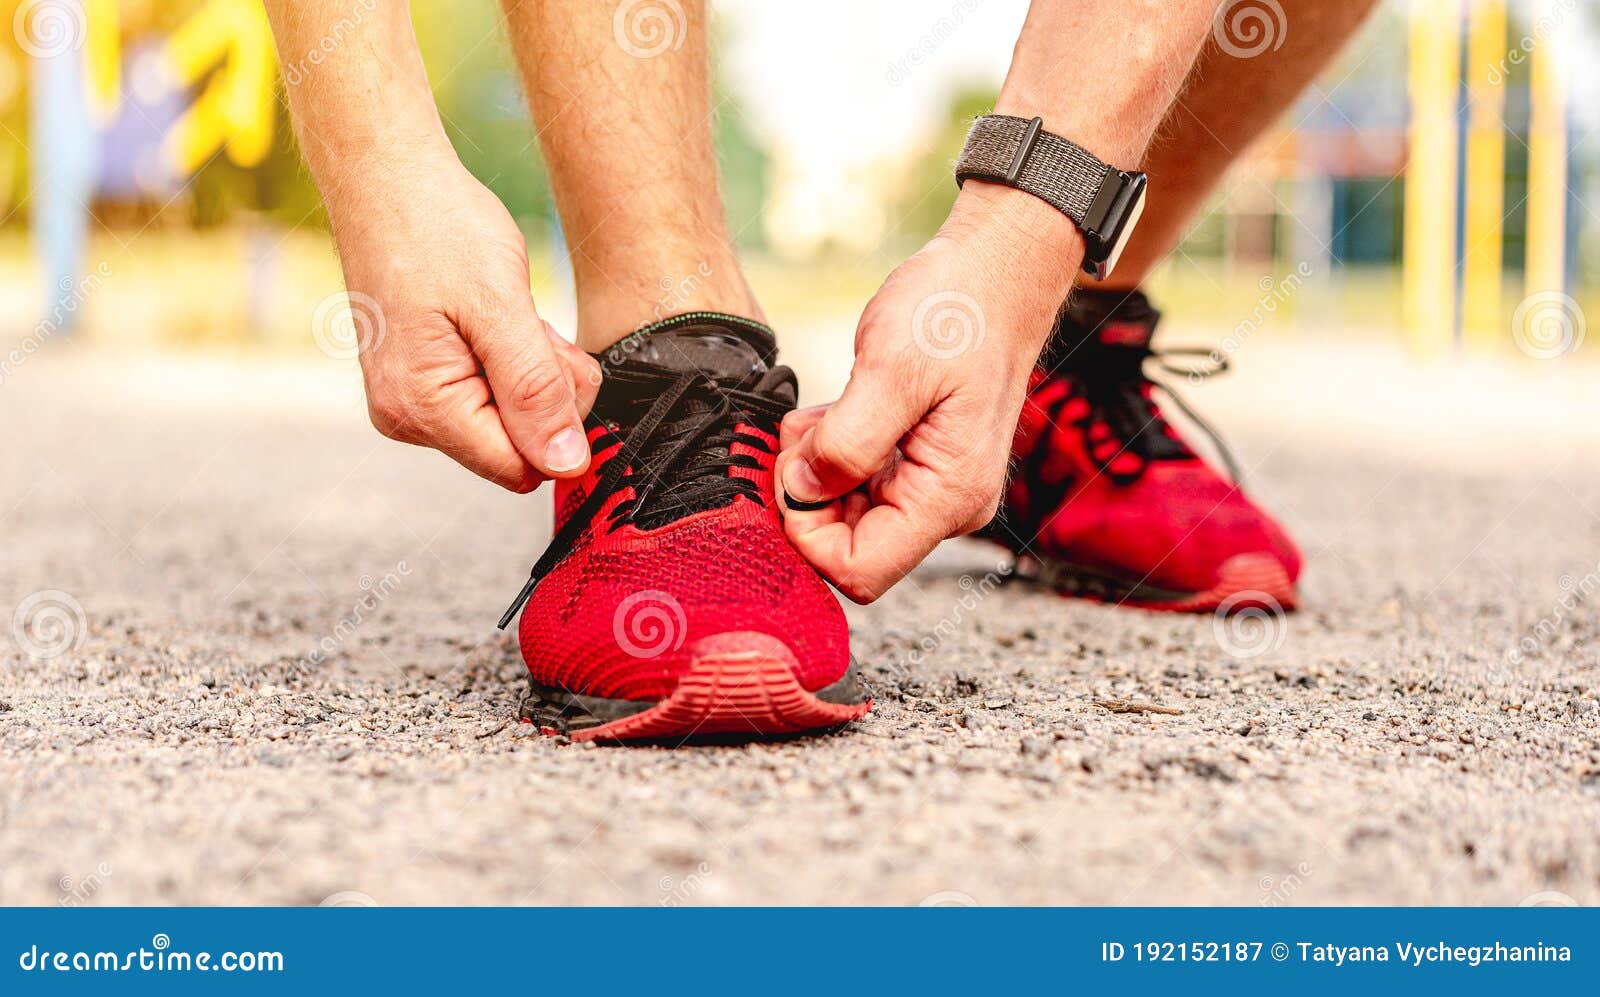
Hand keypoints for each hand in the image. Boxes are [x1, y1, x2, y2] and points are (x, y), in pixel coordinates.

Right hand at [325, 148, 598, 490]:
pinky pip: (489, 393)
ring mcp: (409, 401)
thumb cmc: (438, 227)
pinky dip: (509, 359)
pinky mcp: (420, 380)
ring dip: (529, 370)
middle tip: (530, 325)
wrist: (385, 176)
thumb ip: (536, 392)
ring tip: (508, 313)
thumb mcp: (502, 307)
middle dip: (545, 392)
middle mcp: (407, 418)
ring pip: (509, 419)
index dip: (559, 424)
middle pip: (517, 447)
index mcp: (422, 409)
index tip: (554, 358)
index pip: (521, 468)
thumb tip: (567, 464)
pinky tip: (493, 316)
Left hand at [775, 184, 1083, 600]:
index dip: (808, 533)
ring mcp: (934, 488)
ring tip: (818, 417)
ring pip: (847, 516)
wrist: (997, 274)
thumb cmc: (958, 312)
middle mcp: (946, 507)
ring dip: (817, 472)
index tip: (793, 473)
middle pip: (849, 548)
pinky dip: (831, 455)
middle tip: (802, 434)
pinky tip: (830, 416)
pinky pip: (859, 485)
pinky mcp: (919, 466)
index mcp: (948, 497)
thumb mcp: (892, 369)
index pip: (859, 571)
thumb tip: (802, 489)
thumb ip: (845, 442)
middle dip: (808, 497)